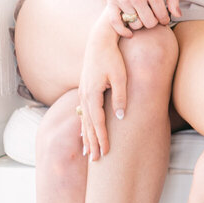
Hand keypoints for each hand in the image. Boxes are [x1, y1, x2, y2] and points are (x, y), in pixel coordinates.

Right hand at [78, 19, 127, 158]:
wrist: (99, 41)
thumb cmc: (112, 57)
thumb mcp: (120, 76)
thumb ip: (120, 97)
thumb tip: (121, 117)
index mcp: (92, 95)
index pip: (97, 122)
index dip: (102, 138)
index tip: (105, 153)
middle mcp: (84, 97)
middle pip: (88, 126)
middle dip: (92, 144)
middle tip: (96, 161)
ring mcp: (82, 94)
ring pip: (84, 121)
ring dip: (87, 137)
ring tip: (89, 153)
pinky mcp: (84, 90)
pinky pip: (84, 114)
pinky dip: (85, 126)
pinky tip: (85, 133)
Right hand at [102, 0, 178, 35]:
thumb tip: (177, 15)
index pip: (162, 17)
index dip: (165, 19)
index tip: (164, 17)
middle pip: (149, 23)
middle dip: (154, 22)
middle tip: (153, 16)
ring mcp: (123, 0)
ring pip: (135, 25)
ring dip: (140, 23)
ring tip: (142, 15)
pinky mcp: (111, 1)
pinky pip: (115, 23)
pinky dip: (122, 31)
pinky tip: (129, 33)